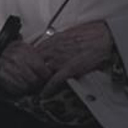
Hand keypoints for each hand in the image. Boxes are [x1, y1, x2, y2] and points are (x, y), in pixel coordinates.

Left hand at [0, 20, 115, 97]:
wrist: (103, 37)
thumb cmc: (90, 33)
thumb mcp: (69, 34)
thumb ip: (58, 41)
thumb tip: (52, 46)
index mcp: (52, 41)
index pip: (33, 52)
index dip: (28, 62)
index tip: (25, 68)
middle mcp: (53, 50)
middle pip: (33, 63)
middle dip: (29, 72)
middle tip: (24, 81)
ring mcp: (60, 60)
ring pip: (41, 72)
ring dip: (36, 81)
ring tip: (31, 90)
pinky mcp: (69, 69)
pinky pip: (54, 80)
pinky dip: (47, 88)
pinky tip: (43, 95)